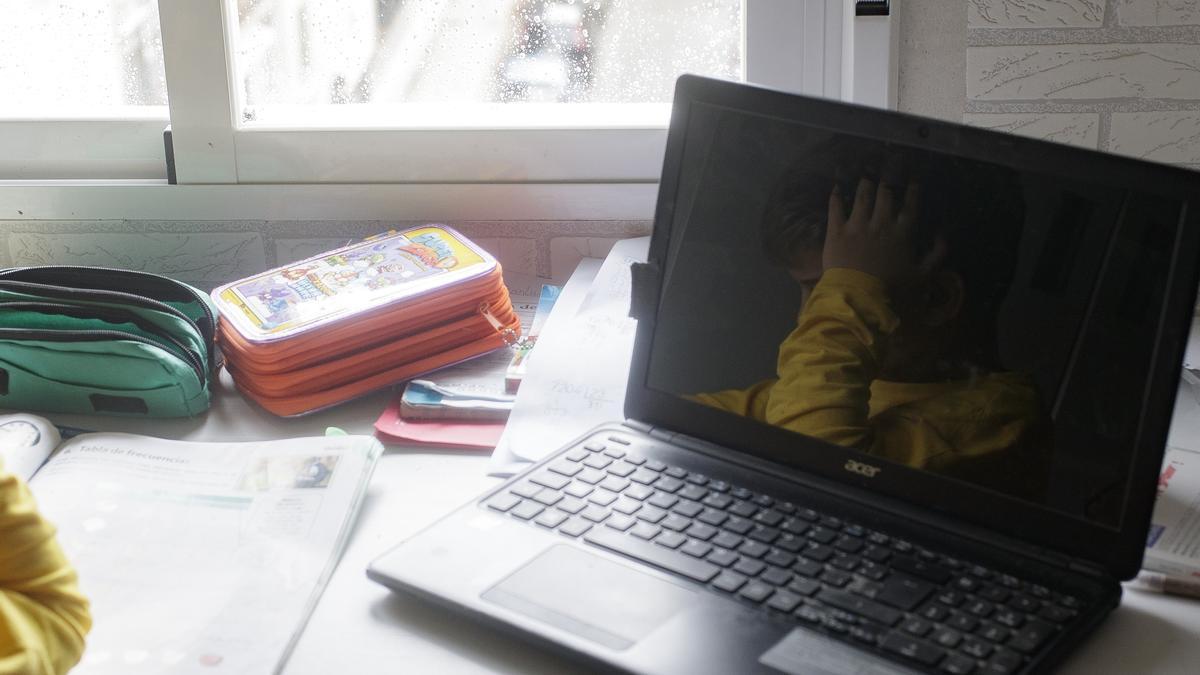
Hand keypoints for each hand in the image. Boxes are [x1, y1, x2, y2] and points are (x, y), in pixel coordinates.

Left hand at [823, 178, 943, 285]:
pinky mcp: (837, 231)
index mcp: (902, 232)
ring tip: (865, 174)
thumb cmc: (892, 288)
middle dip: (888, 179)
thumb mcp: (922, 275)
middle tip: (888, 169)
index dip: (912, 189)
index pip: (910, 204)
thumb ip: (936, 255)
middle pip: (885, 193)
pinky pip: (835, 208)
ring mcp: (857, 225)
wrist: (858, 296)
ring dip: (864, 183)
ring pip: (862, 196)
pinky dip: (836, 196)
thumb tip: (944, 236)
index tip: (913, 179)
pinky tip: (836, 187)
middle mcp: (880, 223)